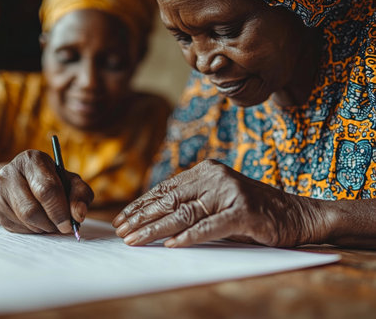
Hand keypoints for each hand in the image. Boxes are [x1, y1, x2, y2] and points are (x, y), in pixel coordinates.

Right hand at [0, 150, 93, 233]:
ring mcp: (0, 190)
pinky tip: (39, 222)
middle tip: (64, 228)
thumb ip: (80, 195)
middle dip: (51, 222)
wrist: (25, 179)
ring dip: (43, 227)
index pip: (46, 189)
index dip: (59, 210)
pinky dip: (33, 230)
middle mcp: (11, 171)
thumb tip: (79, 215)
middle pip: (32, 208)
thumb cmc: (53, 179)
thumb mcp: (71, 181)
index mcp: (33, 160)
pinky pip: (17, 227)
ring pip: (24, 220)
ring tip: (53, 222)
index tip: (70, 224)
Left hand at [113, 159, 328, 247]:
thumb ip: (191, 203)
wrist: (296, 214)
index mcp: (206, 171)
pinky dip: (189, 236)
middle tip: (120, 231)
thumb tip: (154, 217)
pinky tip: (170, 245)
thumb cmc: (252, 210)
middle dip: (141, 217)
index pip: (165, 189)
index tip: (122, 218)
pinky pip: (210, 226)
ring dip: (156, 229)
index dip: (141, 204)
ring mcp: (230, 193)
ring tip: (134, 240)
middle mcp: (215, 177)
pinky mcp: (244, 211)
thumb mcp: (217, 201)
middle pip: (170, 200)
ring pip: (184, 214)